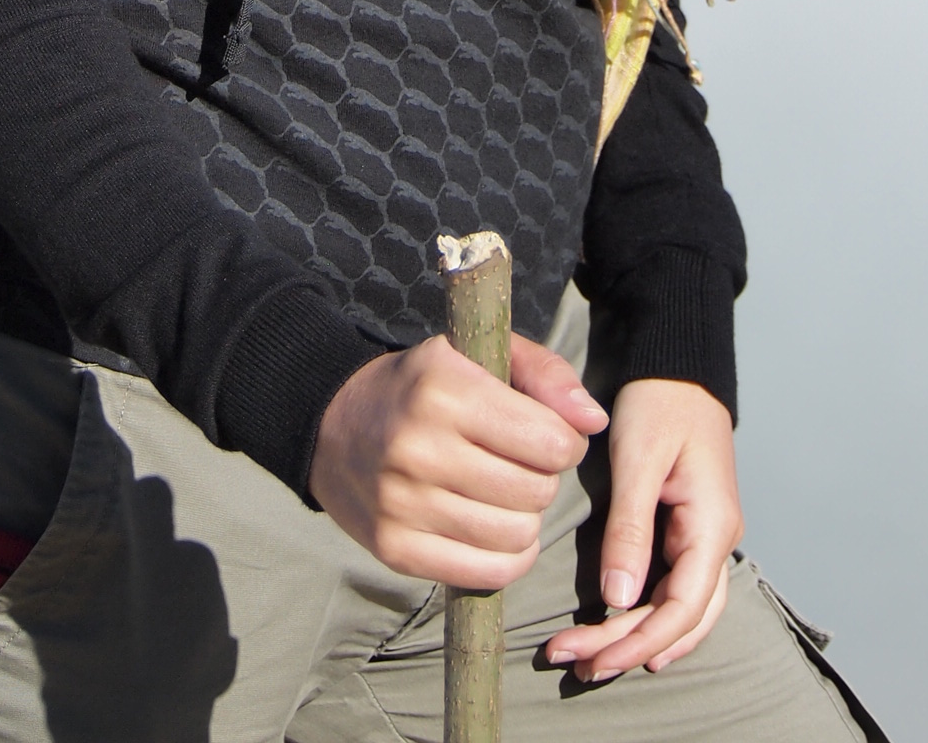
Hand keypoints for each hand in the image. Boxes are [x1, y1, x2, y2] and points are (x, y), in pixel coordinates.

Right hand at [309, 331, 606, 587]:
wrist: (333, 425)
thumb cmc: (424, 387)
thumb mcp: (479, 355)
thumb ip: (545, 375)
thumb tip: (594, 422)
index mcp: (444, 390)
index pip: (550, 442)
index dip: (564, 441)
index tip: (546, 434)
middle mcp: (419, 448)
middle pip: (537, 491)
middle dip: (543, 479)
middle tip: (520, 464)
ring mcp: (403, 504)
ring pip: (516, 536)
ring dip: (526, 519)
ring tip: (505, 494)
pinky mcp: (395, 550)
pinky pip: (487, 573)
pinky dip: (507, 558)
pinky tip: (495, 530)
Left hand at [544, 379, 740, 682]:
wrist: (678, 364)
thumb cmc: (660, 402)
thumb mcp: (640, 460)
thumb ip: (630, 529)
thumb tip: (618, 598)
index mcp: (712, 525)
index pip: (682, 606)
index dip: (638, 639)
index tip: (593, 656)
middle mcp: (717, 540)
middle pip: (681, 618)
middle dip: (630, 647)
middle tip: (577, 664)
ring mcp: (705, 537)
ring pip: (681, 611)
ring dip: (639, 639)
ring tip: (591, 661)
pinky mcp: (687, 530)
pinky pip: (676, 590)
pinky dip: (649, 617)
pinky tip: (622, 634)